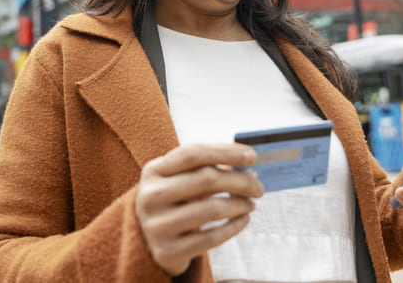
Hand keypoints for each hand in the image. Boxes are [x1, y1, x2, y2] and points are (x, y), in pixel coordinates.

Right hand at [135, 143, 264, 276]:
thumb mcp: (177, 179)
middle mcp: (151, 196)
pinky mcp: (168, 250)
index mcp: (153, 171)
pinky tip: (243, 220)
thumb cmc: (171, 201)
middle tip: (258, 187)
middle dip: (240, 181)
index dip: (225, 152)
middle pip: (207, 179)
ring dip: (240, 204)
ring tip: (251, 203)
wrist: (145, 240)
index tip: (252, 156)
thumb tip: (247, 168)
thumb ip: (204, 168)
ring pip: (213, 209)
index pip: (193, 154)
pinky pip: (212, 238)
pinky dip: (234, 227)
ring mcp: (157, 225)